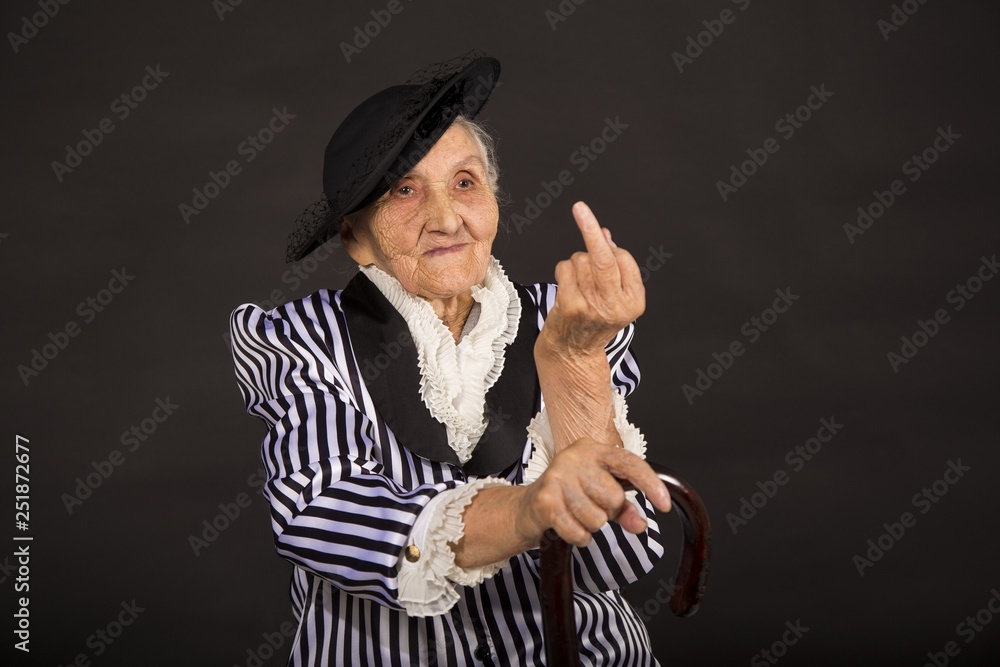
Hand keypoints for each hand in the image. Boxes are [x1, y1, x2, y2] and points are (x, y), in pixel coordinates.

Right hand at [515, 438, 671, 547]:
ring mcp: (558, 476)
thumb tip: (641, 525)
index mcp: (593, 450)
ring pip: (597, 518)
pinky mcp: (545, 499)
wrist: (527, 507)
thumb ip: (624, 509)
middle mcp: (575, 457)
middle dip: (607, 512)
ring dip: (591, 526)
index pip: (629, 463)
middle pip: (614, 497)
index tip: (664, 505)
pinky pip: (579, 531)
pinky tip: (568, 526)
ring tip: (576, 515)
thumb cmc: (568, 497)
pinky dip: (578, 537)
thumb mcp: (600, 497)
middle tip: (590, 507)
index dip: (650, 484)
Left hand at [539, 201, 645, 355]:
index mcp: (634, 301)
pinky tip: (566, 286)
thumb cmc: (594, 318)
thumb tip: (604, 235)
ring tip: (578, 285)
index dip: (609, 247)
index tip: (600, 231)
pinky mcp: (571, 306)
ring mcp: (593, 306)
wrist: (573, 352)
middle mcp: (616, 304)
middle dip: (590, 228)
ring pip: (581, 260)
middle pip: (604, 256)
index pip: (623, 259)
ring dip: (575, 264)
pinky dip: (563, 270)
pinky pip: (564, 269)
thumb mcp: (614, 294)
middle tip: (579, 207)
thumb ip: (614, 266)